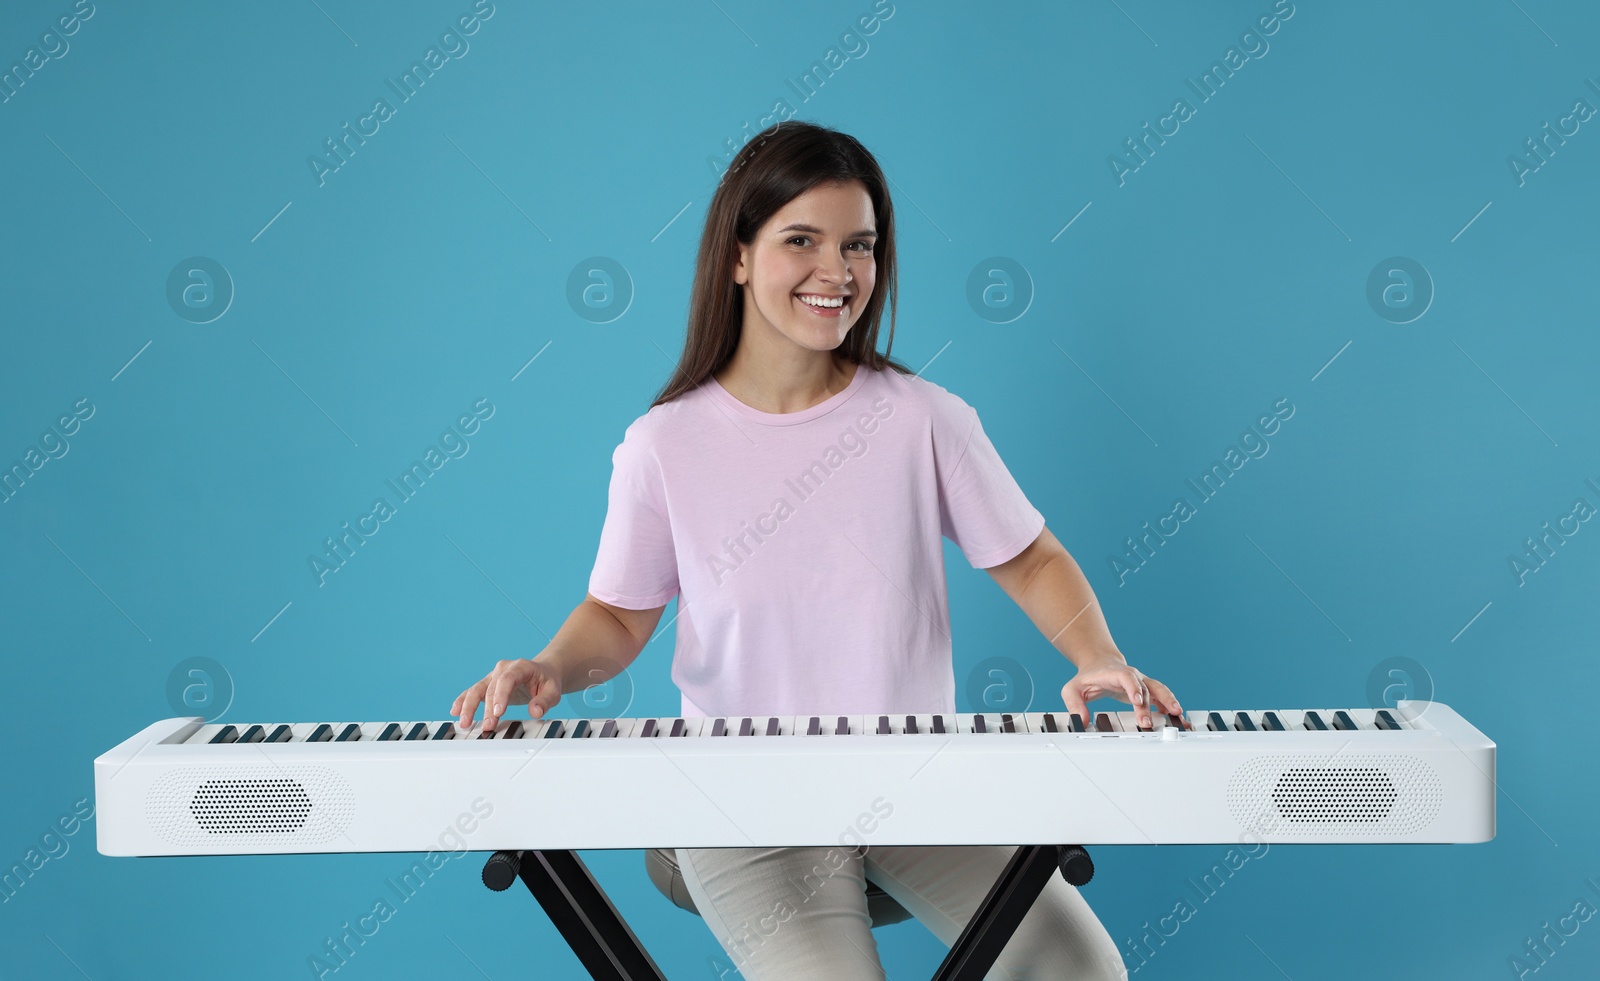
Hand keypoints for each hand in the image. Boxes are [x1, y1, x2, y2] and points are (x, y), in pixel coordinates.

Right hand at [451, 658, 562, 731]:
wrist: (542, 672)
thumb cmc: (546, 681)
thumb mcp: (553, 690)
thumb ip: (544, 701)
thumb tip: (535, 711)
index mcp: (520, 667)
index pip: (507, 679)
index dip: (501, 695)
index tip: (499, 712)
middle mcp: (503, 669)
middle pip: (490, 688)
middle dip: (487, 709)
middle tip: (487, 726)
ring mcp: (493, 676)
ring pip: (477, 689)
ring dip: (469, 706)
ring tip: (465, 722)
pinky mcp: (487, 685)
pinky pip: (472, 692)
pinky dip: (463, 701)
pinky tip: (455, 711)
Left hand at [1060, 657, 1180, 730]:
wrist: (1099, 663)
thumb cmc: (1087, 677)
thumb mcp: (1072, 689)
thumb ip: (1074, 704)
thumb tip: (1081, 720)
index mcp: (1115, 674)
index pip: (1126, 677)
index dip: (1133, 688)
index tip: (1137, 701)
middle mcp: (1131, 677)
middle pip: (1143, 688)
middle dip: (1147, 706)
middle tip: (1147, 722)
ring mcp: (1141, 682)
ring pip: (1158, 689)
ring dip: (1168, 701)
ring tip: (1177, 713)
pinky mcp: (1146, 690)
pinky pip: (1161, 696)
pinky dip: (1169, 705)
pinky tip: (1177, 715)